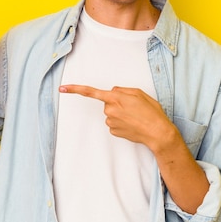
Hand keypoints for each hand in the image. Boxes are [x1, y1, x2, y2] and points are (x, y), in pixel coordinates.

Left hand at [60, 84, 209, 212]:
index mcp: (115, 97)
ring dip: (120, 113)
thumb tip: (112, 92)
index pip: (91, 92)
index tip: (62, 88)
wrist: (157, 132)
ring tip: (135, 116)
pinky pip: (114, 123)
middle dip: (117, 103)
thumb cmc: (151, 112)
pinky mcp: (114, 131)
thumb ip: (122, 90)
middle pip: (107, 102)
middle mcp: (110, 110)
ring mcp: (111, 122)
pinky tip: (132, 124)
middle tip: (133, 107)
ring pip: (111, 113)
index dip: (75, 89)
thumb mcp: (139, 93)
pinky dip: (122, 123)